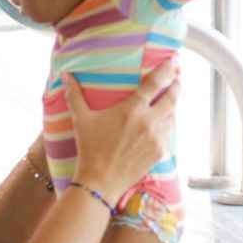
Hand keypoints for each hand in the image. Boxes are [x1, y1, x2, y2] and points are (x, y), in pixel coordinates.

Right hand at [65, 61, 178, 202]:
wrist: (100, 181)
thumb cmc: (90, 148)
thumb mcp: (81, 119)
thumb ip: (75, 95)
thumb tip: (65, 75)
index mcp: (132, 109)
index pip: (155, 83)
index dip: (166, 70)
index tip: (173, 62)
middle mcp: (148, 121)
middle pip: (172, 98)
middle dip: (176, 86)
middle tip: (177, 80)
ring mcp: (157, 138)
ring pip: (172, 117)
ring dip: (172, 107)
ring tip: (169, 102)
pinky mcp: (160, 152)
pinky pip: (169, 135)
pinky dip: (167, 127)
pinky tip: (163, 125)